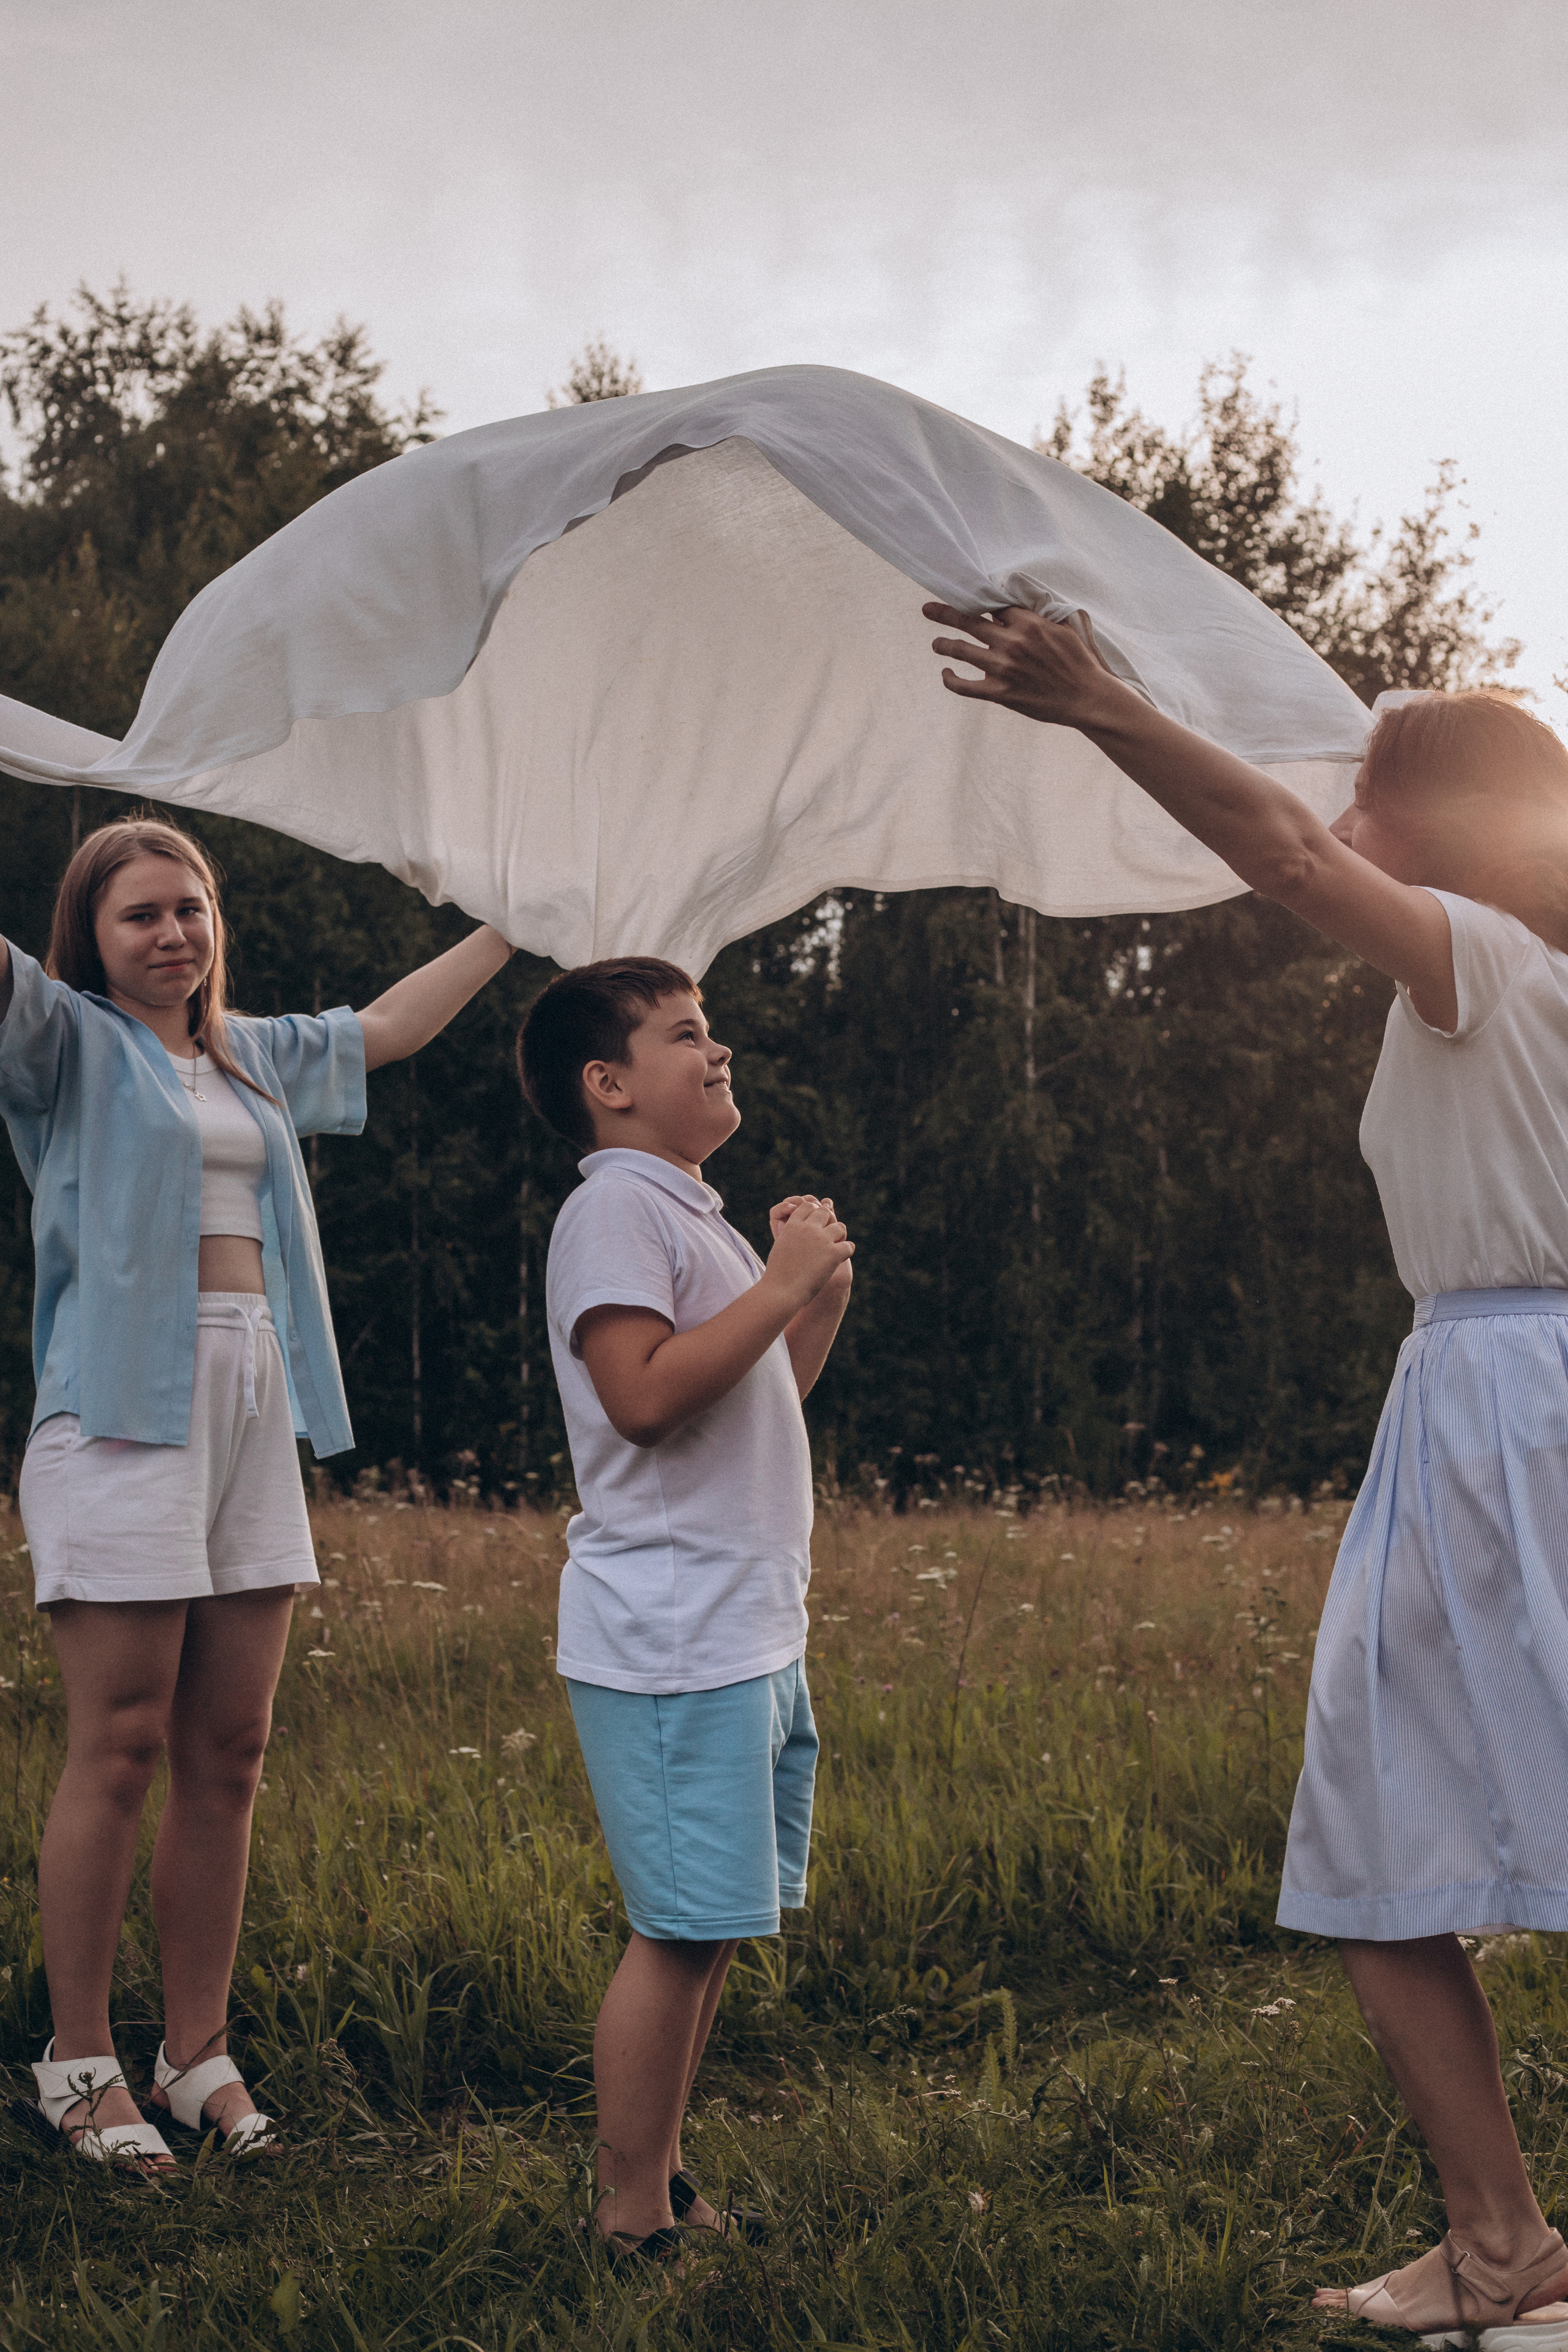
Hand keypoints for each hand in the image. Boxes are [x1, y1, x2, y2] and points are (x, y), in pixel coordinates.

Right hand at [764, 1195, 852, 1308]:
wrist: (781, 1291)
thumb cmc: (778, 1274)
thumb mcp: (780, 1247)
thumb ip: (790, 1235)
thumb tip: (800, 1234)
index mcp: (792, 1225)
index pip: (808, 1206)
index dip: (814, 1214)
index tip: (815, 1226)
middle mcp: (807, 1228)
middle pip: (825, 1212)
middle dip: (828, 1222)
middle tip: (827, 1237)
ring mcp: (821, 1239)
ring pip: (840, 1227)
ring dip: (839, 1237)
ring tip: (835, 1249)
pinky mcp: (833, 1253)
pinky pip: (849, 1246)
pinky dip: (846, 1252)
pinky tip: (839, 1260)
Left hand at [924, 602, 1118, 728]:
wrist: (1086, 697)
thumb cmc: (1078, 660)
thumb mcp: (1063, 626)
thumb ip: (1038, 612)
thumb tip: (1017, 596)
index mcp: (1027, 623)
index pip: (990, 605)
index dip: (974, 600)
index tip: (961, 596)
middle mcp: (1011, 643)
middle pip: (968, 621)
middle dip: (944, 613)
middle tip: (926, 609)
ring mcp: (1003, 668)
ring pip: (961, 651)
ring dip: (944, 645)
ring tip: (936, 643)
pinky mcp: (1000, 693)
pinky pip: (965, 686)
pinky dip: (951, 680)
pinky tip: (946, 674)